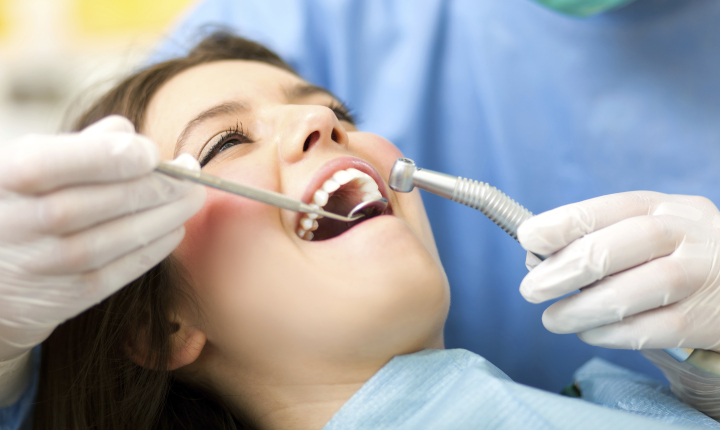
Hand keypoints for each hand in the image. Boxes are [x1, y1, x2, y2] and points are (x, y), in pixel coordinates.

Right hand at [0, 116, 205, 359]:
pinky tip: (173, 228)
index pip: (54, 163)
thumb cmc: (20, 203)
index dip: (111, 156)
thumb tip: (127, 133)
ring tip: (190, 198)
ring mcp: (42, 264)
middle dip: (155, 186)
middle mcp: (16, 224)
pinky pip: (118, 272)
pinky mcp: (65, 296)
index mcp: (5, 177)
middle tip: (190, 175)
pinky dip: (152, 249)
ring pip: (114, 239)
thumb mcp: (28, 164)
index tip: (153, 152)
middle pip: (96, 202)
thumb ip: (77, 147)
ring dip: (164, 216)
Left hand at [517, 191, 719, 351]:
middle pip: (616, 248)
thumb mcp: (645, 233)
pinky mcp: (706, 319)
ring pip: (633, 292)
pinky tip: (589, 334)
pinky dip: (611, 334)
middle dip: (563, 270)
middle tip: (530, 290)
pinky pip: (652, 330)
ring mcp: (699, 276)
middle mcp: (684, 234)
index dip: (562, 223)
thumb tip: (535, 259)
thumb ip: (596, 240)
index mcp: (660, 207)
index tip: (527, 238)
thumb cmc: (676, 256)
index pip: (605, 208)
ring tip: (552, 320)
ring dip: (582, 309)